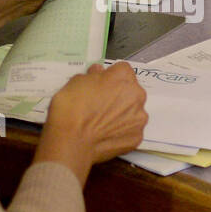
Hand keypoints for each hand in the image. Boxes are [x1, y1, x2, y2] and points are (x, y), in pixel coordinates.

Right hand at [35, 62, 147, 184]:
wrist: (71, 141)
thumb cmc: (71, 108)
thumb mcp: (76, 82)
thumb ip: (93, 75)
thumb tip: (98, 73)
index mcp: (123, 77)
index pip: (122, 70)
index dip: (110, 77)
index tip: (101, 85)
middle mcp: (137, 95)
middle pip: (131, 91)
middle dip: (119, 95)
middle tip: (100, 105)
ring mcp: (139, 119)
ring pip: (133, 111)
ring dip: (122, 114)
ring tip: (102, 123)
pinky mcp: (136, 138)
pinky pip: (131, 131)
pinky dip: (121, 132)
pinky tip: (106, 135)